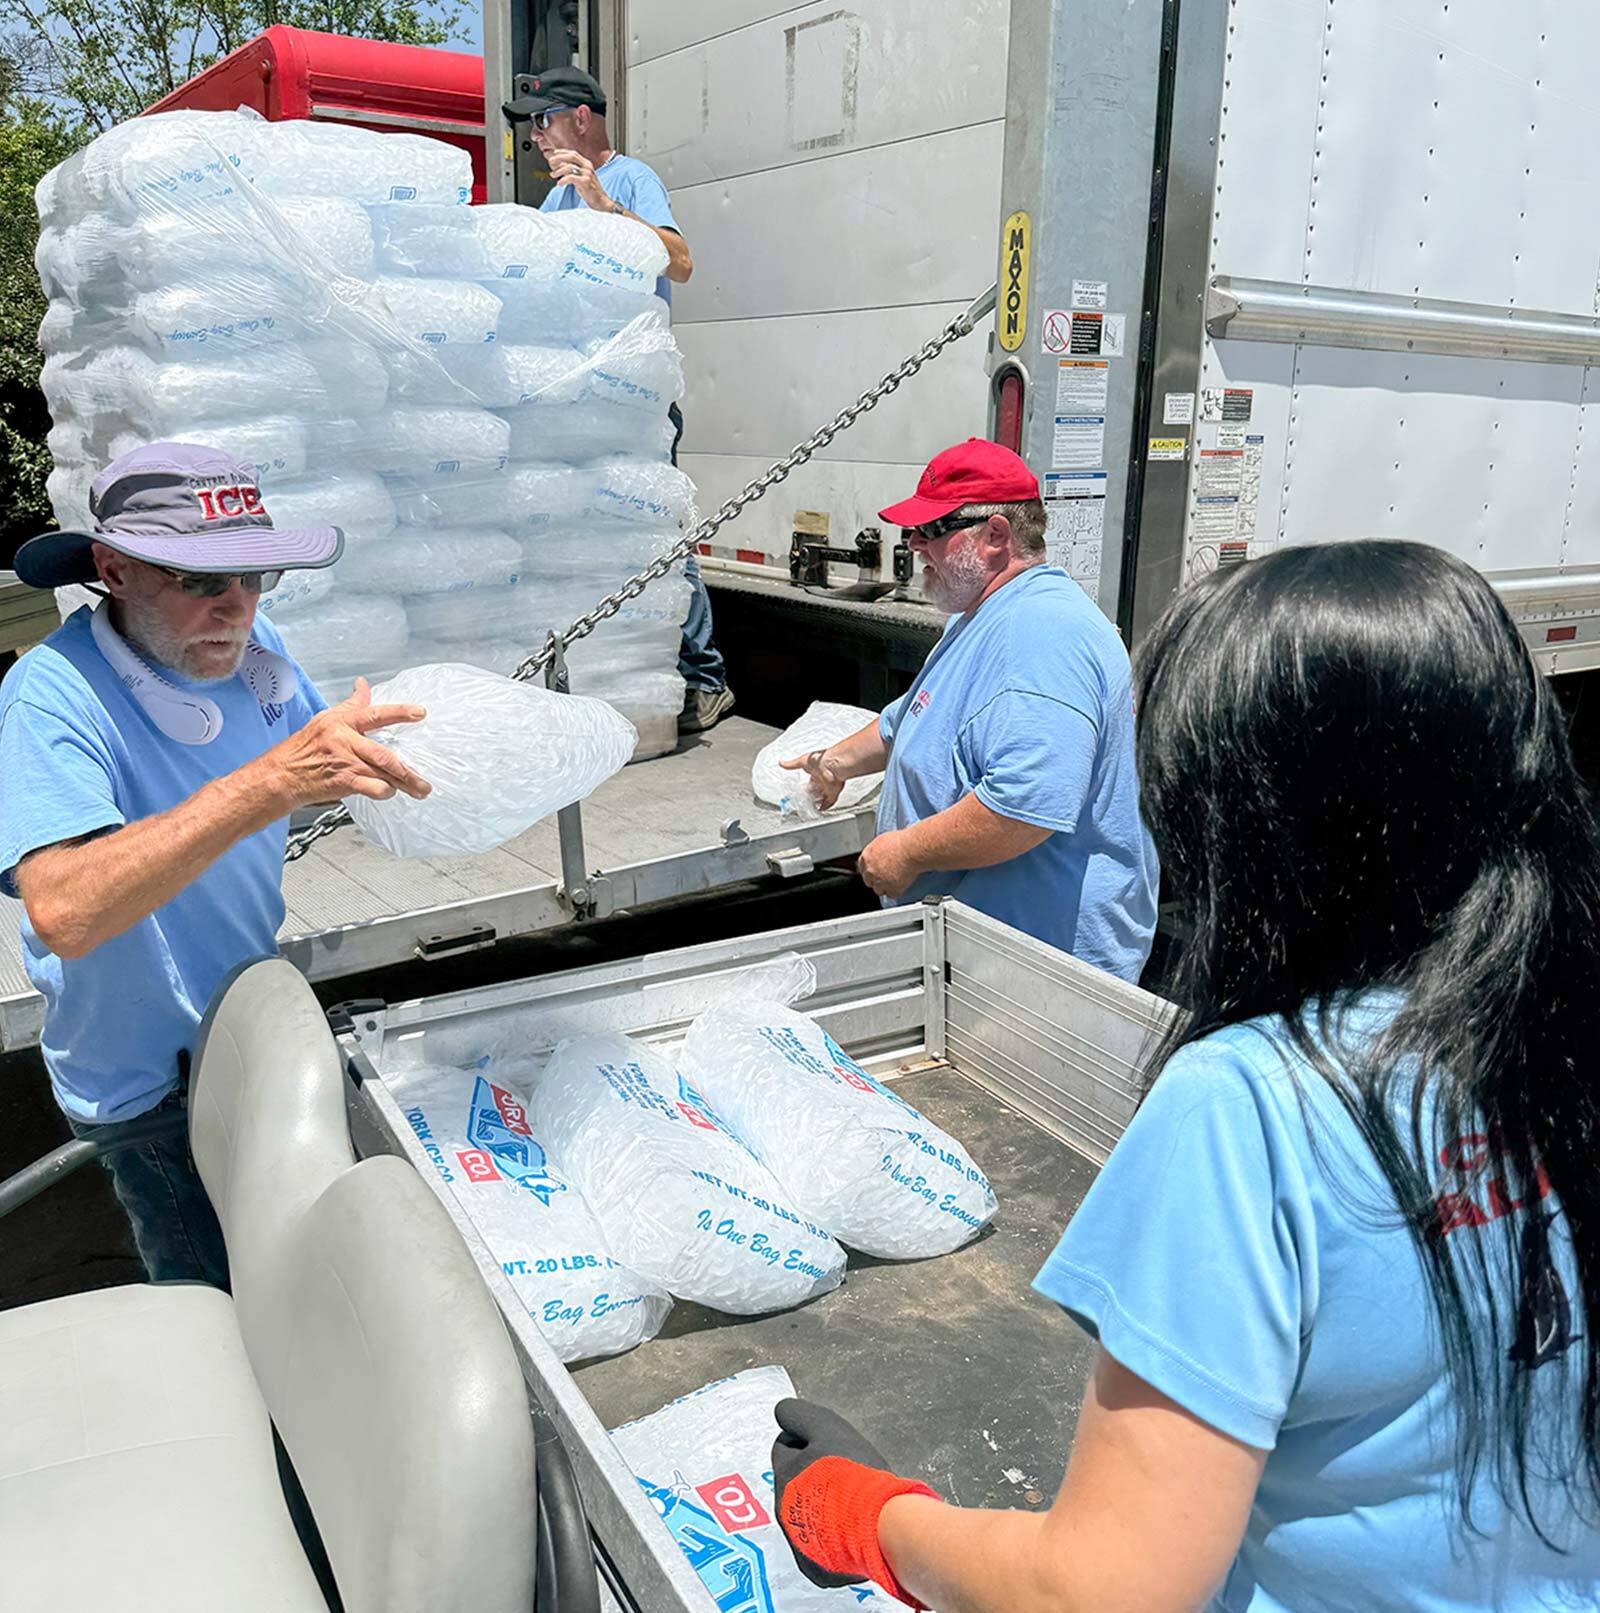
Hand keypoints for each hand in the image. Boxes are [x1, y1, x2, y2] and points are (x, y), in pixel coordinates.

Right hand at [256, 677, 431, 808]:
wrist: (280, 775)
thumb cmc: (303, 748)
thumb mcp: (325, 719)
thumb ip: (351, 705)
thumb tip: (363, 684)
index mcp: (342, 723)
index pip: (375, 713)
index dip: (400, 712)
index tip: (420, 712)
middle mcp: (344, 741)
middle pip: (384, 753)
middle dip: (407, 769)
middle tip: (424, 778)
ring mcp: (344, 762)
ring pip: (382, 773)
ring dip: (404, 784)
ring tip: (420, 790)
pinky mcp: (342, 781)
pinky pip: (372, 788)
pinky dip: (384, 792)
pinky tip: (389, 793)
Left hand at [545, 147, 610, 211]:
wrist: (600, 201)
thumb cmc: (589, 190)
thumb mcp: (580, 177)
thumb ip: (572, 170)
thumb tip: (560, 165)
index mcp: (587, 164)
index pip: (573, 153)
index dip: (563, 152)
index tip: (554, 154)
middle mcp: (587, 166)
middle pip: (571, 157)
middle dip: (559, 158)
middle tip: (550, 162)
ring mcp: (587, 174)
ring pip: (569, 167)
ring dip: (558, 171)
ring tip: (553, 175)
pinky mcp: (585, 182)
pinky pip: (571, 178)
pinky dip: (563, 180)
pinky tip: (559, 184)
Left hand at [772, 1398, 935, 1604]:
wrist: (877, 1525)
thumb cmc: (852, 1472)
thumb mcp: (825, 1425)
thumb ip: (798, 1415)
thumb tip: (781, 1412)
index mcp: (785, 1474)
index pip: (784, 1447)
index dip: (807, 1441)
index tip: (829, 1446)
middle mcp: (784, 1511)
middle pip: (795, 1483)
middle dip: (813, 1476)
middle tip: (844, 1474)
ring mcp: (799, 1543)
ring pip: (806, 1515)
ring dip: (822, 1506)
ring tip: (852, 1502)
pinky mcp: (817, 1569)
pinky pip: (819, 1547)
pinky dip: (831, 1538)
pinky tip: (852, 1529)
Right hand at [779, 748, 844, 811]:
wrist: (832, 764)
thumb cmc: (820, 760)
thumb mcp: (802, 761)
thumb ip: (791, 764)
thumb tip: (781, 763)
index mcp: (816, 773)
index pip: (811, 782)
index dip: (808, 788)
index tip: (803, 793)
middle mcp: (823, 780)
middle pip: (817, 791)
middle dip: (812, 797)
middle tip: (806, 802)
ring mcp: (829, 787)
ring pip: (823, 797)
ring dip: (818, 803)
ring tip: (811, 808)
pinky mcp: (834, 793)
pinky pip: (830, 802)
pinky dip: (825, 806)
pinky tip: (820, 809)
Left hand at [857, 829, 919, 899]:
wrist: (913, 849)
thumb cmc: (903, 842)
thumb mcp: (884, 840)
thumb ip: (878, 850)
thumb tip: (881, 853)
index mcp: (867, 857)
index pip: (863, 868)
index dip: (871, 870)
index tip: (876, 872)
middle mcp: (870, 870)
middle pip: (869, 880)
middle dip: (877, 880)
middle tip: (887, 877)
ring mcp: (880, 881)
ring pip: (879, 890)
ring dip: (886, 887)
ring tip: (896, 882)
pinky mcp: (891, 889)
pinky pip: (892, 895)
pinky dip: (897, 892)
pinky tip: (902, 886)